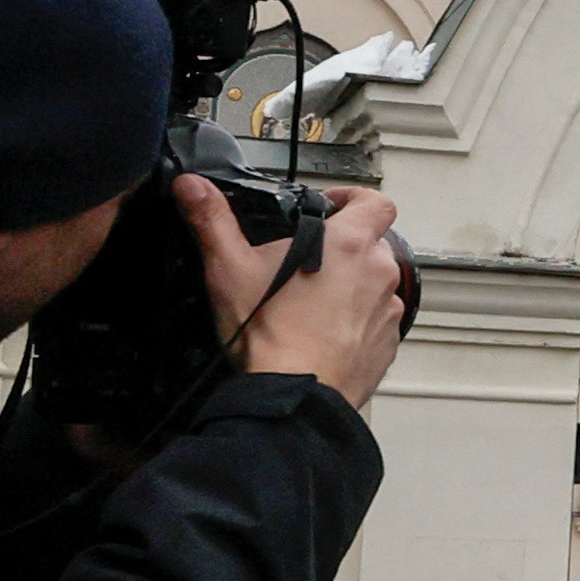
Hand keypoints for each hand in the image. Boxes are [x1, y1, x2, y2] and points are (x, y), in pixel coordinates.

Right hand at [199, 177, 415, 408]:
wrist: (294, 394)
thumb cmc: (270, 334)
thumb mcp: (230, 267)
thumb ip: (212, 219)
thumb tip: (193, 187)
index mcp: (349, 243)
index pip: (376, 201)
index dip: (355, 198)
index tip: (331, 207)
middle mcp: (378, 273)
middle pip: (373, 243)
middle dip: (346, 248)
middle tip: (309, 262)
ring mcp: (387, 310)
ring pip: (376, 284)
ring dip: (352, 286)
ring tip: (312, 302)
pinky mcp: (387, 343)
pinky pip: (377, 322)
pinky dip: (357, 322)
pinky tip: (324, 332)